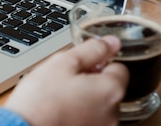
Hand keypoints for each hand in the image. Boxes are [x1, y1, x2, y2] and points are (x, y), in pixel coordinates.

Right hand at [4, 36, 127, 125]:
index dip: (98, 62)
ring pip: (99, 105)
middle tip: (65, 81)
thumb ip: (92, 50)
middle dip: (90, 81)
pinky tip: (61, 112)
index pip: (119, 67)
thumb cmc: (41, 100)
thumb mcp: (63, 63)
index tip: (80, 65)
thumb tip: (111, 42)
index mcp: (110, 90)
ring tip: (59, 98)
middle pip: (108, 87)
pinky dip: (79, 114)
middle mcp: (113, 113)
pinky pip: (90, 119)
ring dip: (85, 99)